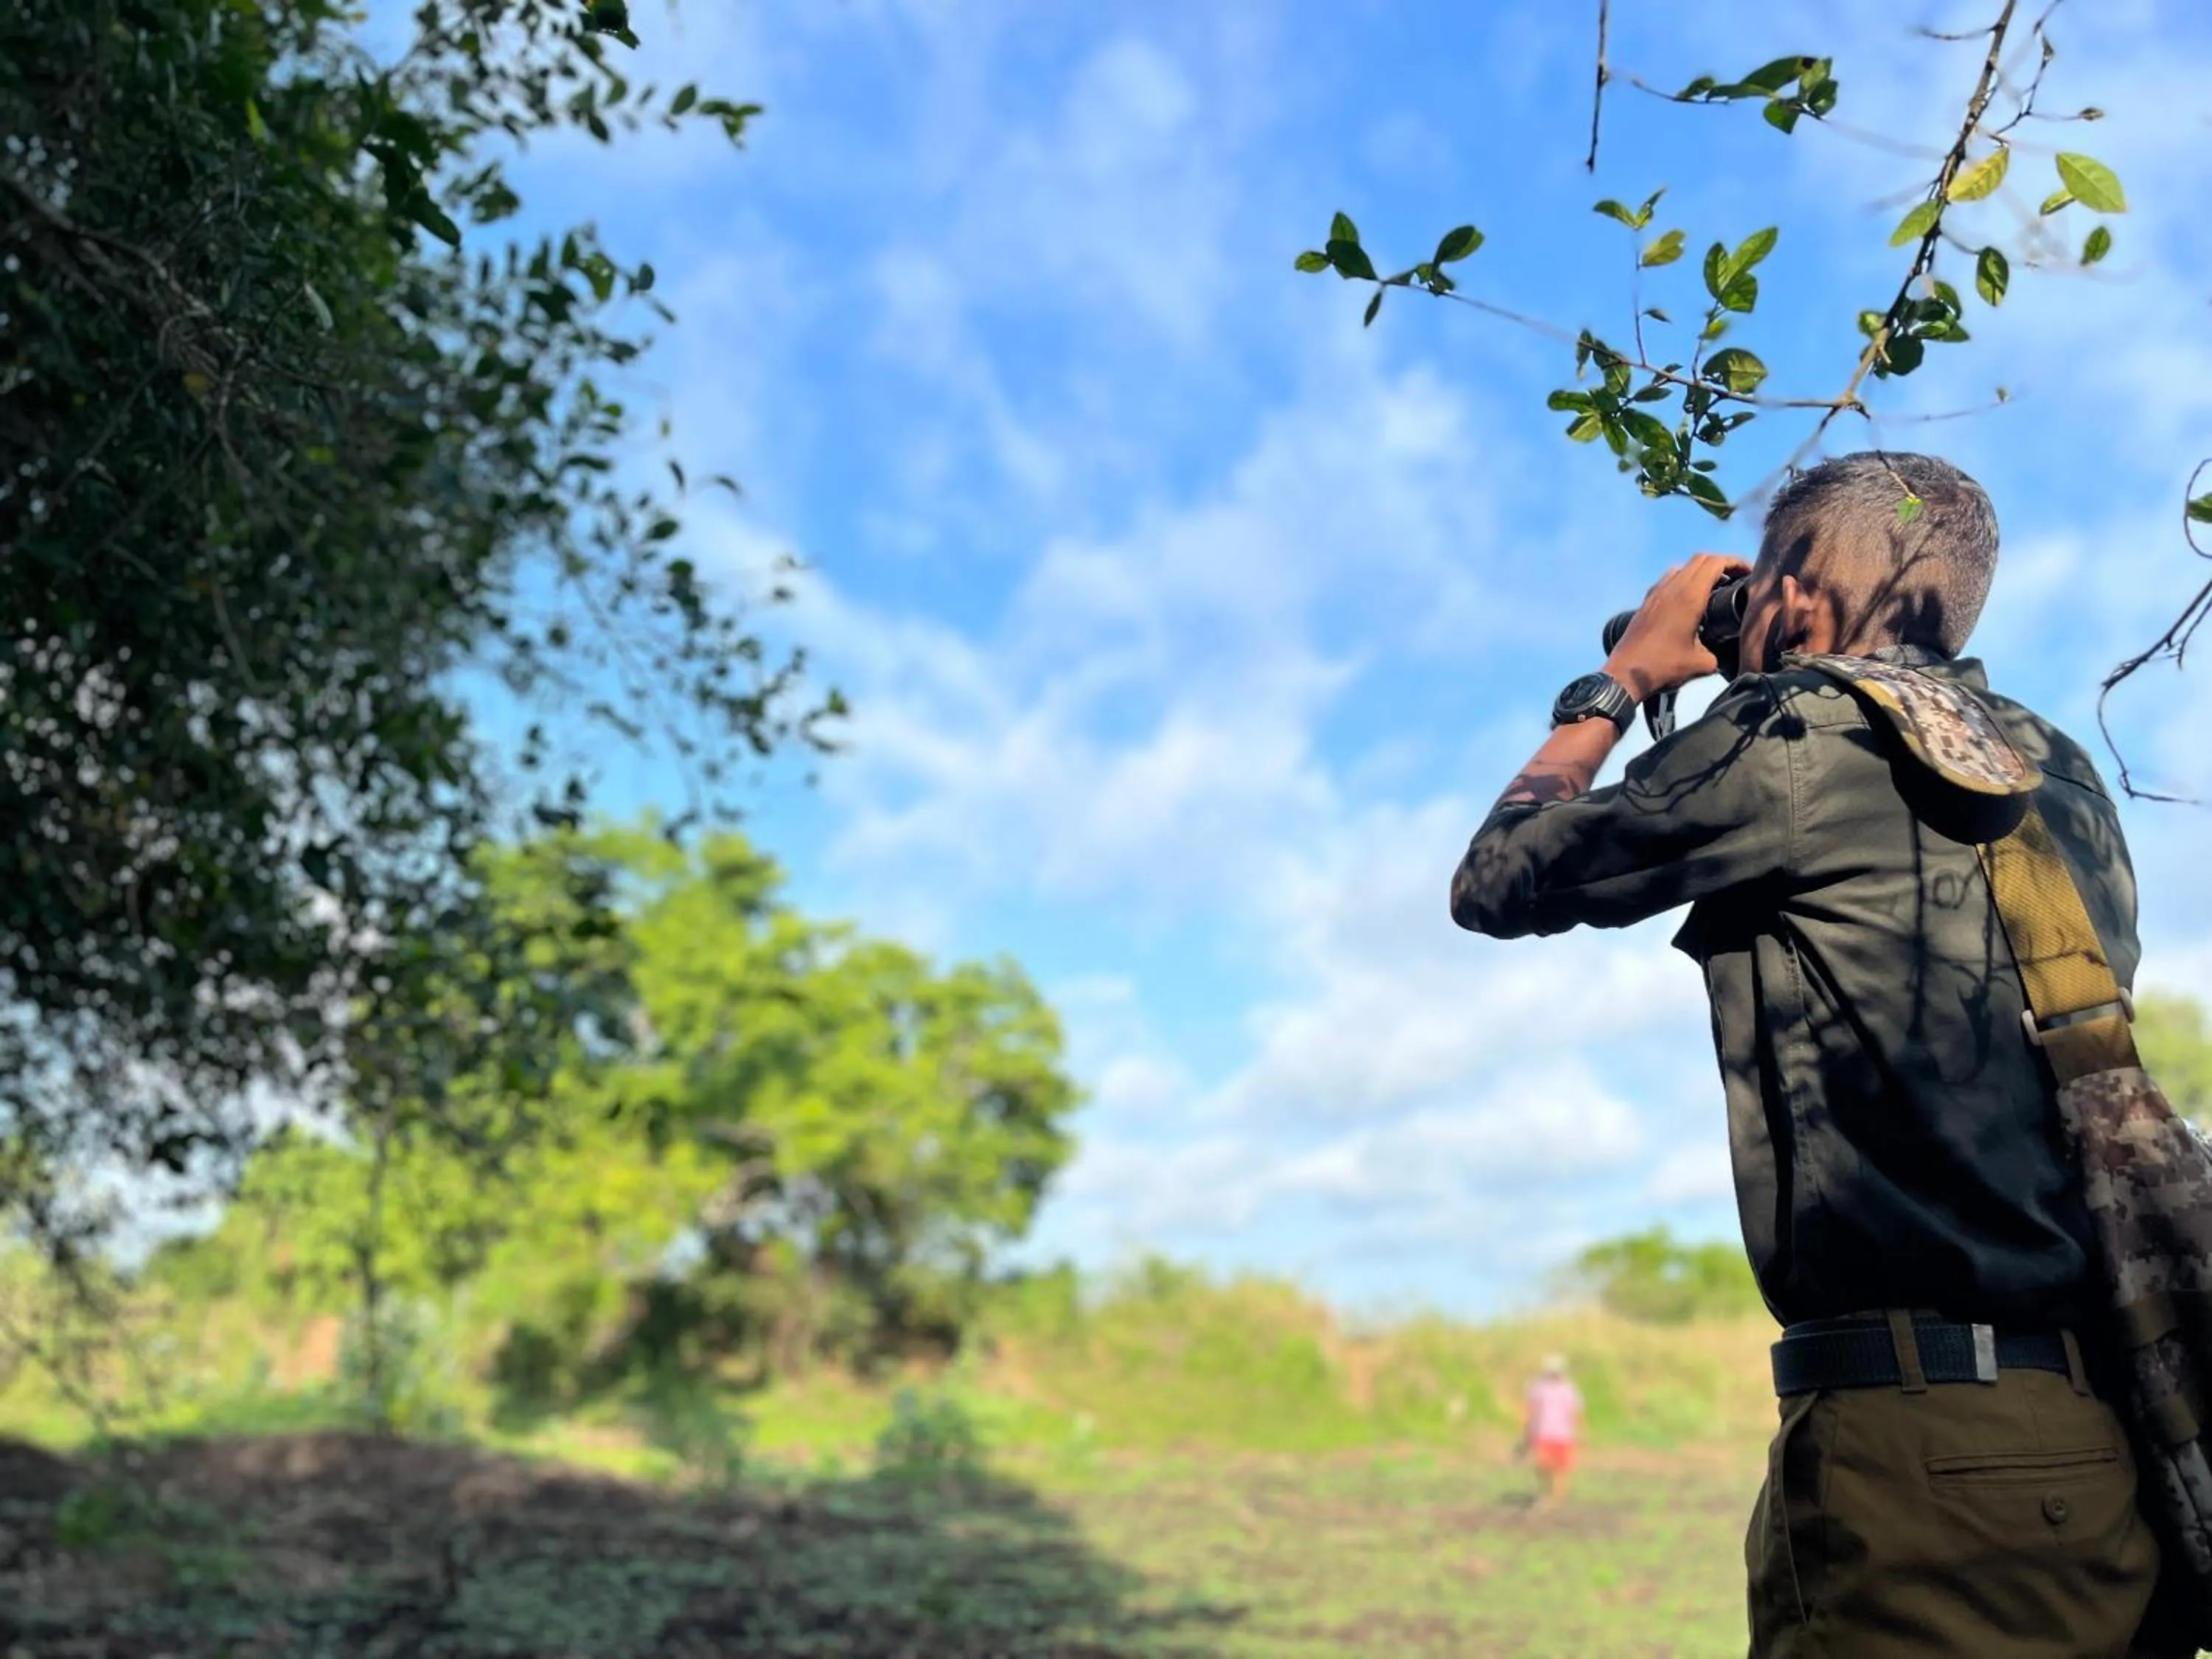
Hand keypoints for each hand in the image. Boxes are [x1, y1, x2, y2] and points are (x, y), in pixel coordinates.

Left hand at [1602, 552, 1752, 698]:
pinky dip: (1684, 580)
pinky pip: (1669, 579)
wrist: (1625, 673)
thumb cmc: (1663, 667)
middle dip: (1721, 564)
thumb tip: (1725, 652)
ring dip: (1701, 571)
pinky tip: (1689, 600)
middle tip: (1736, 578)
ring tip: (1715, 587)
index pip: (1715, 562)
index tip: (1748, 572)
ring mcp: (1656, 593)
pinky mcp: (1646, 602)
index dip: (1736, 562)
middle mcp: (1672, 588)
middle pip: (1700, 559)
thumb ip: (1719, 653)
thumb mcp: (1702, 663)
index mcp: (1689, 596)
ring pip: (1683, 567)